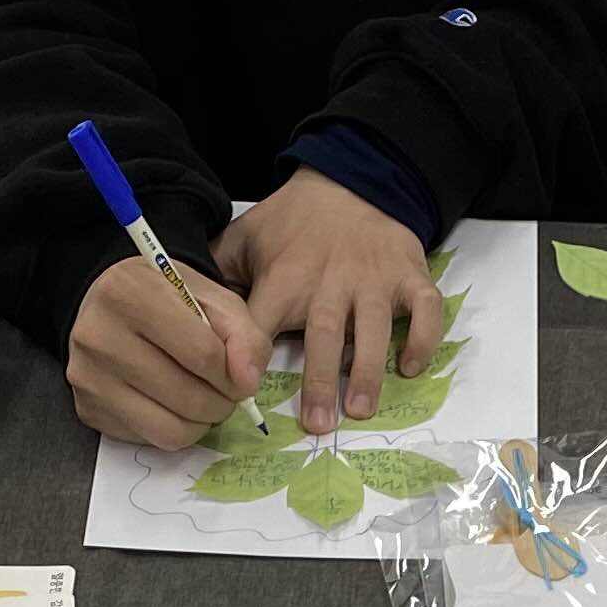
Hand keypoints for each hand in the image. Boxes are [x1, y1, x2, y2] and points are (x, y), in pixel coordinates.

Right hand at [66, 256, 267, 449]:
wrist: (111, 306)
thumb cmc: (165, 299)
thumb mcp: (212, 298)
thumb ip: (243, 335)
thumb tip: (247, 384)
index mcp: (130, 294)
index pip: (202, 354)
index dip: (234, 374)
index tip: (240, 377)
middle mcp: (99, 336)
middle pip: (188, 398)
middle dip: (221, 403)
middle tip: (224, 393)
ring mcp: (88, 377)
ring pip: (171, 430)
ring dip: (201, 424)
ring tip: (203, 401)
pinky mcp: (88, 410)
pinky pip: (150, 441)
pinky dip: (174, 430)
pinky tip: (173, 406)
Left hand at [218, 171, 443, 435]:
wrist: (351, 181)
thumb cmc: (293, 223)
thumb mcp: (247, 237)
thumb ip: (218, 273)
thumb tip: (182, 310)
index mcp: (285, 277)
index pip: (263, 322)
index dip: (251, 355)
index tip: (245, 388)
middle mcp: (330, 280)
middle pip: (325, 334)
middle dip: (319, 380)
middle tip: (317, 425)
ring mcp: (374, 279)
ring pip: (374, 328)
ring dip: (368, 371)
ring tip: (360, 409)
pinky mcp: (410, 275)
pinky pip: (424, 310)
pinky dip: (422, 339)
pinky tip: (410, 367)